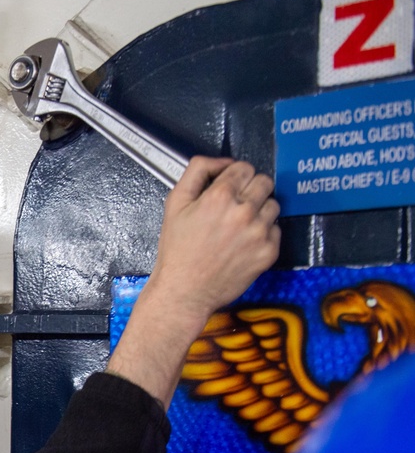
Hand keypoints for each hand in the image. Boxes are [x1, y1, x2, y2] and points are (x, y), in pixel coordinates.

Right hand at [106, 156, 279, 407]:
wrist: (185, 290)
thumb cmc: (177, 249)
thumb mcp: (175, 203)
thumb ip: (197, 172)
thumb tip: (222, 161)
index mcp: (219, 196)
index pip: (244, 167)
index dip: (235, 174)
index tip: (228, 186)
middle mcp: (243, 211)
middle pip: (264, 181)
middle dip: (251, 188)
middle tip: (236, 203)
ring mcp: (259, 233)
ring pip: (274, 204)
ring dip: (260, 209)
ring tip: (240, 224)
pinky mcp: (269, 252)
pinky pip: (276, 229)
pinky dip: (264, 232)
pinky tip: (244, 242)